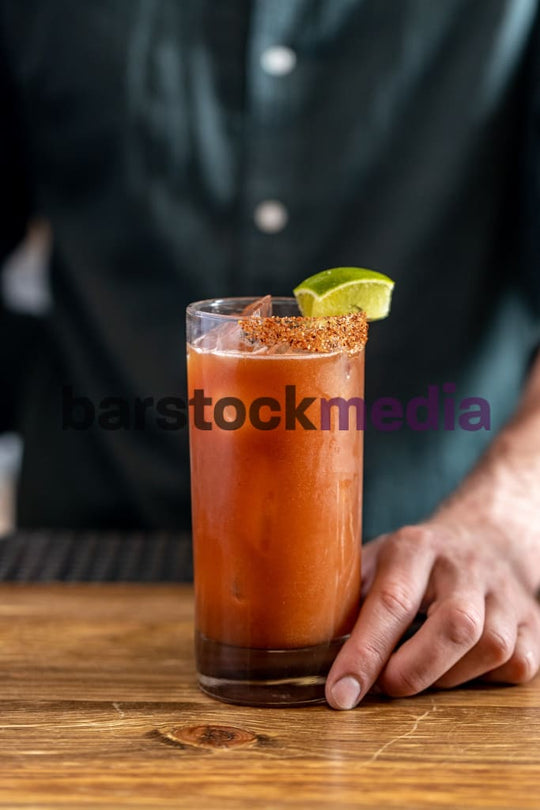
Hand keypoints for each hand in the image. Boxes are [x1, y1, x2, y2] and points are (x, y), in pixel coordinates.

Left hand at [325, 522, 539, 709]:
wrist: (487, 534)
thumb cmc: (415, 561)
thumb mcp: (373, 560)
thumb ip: (345, 600)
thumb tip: (309, 654)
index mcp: (415, 547)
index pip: (391, 601)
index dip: (364, 652)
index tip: (340, 693)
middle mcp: (464, 566)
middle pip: (455, 626)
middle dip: (414, 672)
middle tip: (385, 687)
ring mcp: (505, 592)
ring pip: (491, 648)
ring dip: (447, 678)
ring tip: (421, 669)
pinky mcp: (533, 620)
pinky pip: (516, 665)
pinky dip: (484, 679)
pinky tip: (460, 666)